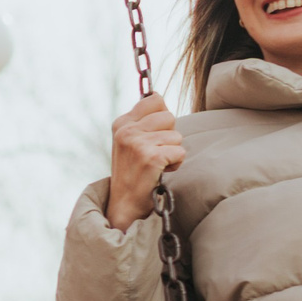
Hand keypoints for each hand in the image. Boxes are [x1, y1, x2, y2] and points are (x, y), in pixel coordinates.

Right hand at [105, 94, 186, 230]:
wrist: (125, 203)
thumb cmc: (133, 172)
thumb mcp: (129, 141)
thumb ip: (142, 121)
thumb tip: (158, 97)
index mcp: (122, 123)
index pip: (155, 99)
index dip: (162, 117)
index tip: (154, 134)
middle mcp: (127, 130)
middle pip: (169, 116)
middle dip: (169, 135)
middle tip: (154, 153)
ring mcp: (137, 143)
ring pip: (176, 135)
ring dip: (172, 152)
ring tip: (156, 164)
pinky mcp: (150, 157)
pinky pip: (180, 151)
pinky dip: (175, 164)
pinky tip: (160, 171)